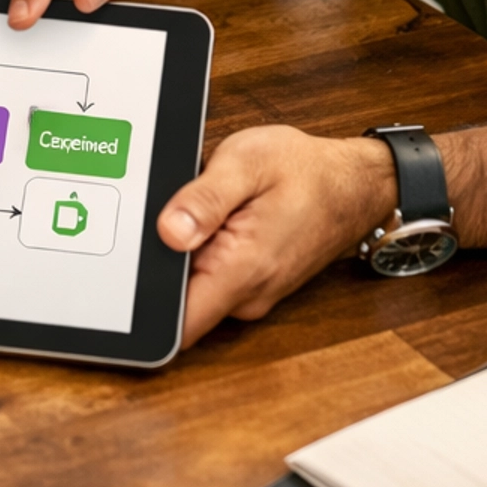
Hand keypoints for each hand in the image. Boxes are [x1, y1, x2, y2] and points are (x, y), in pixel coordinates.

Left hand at [159, 125, 395, 347]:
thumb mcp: (247, 162)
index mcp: (242, 271)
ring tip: (210, 210)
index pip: (177, 324)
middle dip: (164, 261)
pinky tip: (221, 218)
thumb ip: (204, 198)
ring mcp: (250, 294)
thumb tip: (166, 232)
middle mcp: (246, 295)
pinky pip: (210, 276)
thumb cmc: (308, 171)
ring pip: (192, 285)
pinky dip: (205, 249)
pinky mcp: (251, 284)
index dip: (145, 307)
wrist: (354, 185)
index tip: (131, 276)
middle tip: (181, 215)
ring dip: (188, 251)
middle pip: (176, 299)